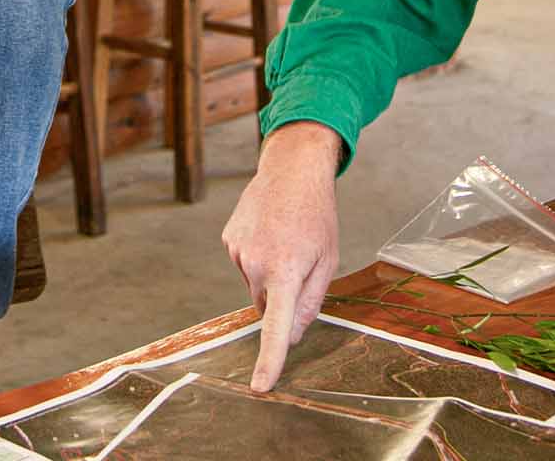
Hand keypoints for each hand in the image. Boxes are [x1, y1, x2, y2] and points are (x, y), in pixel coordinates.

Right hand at [222, 121, 341, 392]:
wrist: (292, 168)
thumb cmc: (317, 215)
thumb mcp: (327, 260)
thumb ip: (309, 302)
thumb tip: (291, 335)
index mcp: (284, 271)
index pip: (275, 327)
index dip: (270, 360)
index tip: (261, 387)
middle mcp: (255, 263)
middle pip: (266, 305)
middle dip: (281, 296)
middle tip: (300, 262)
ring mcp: (237, 251)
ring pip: (255, 285)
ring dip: (270, 274)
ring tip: (285, 239)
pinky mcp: (228, 240)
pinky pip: (244, 264)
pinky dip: (257, 257)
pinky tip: (270, 232)